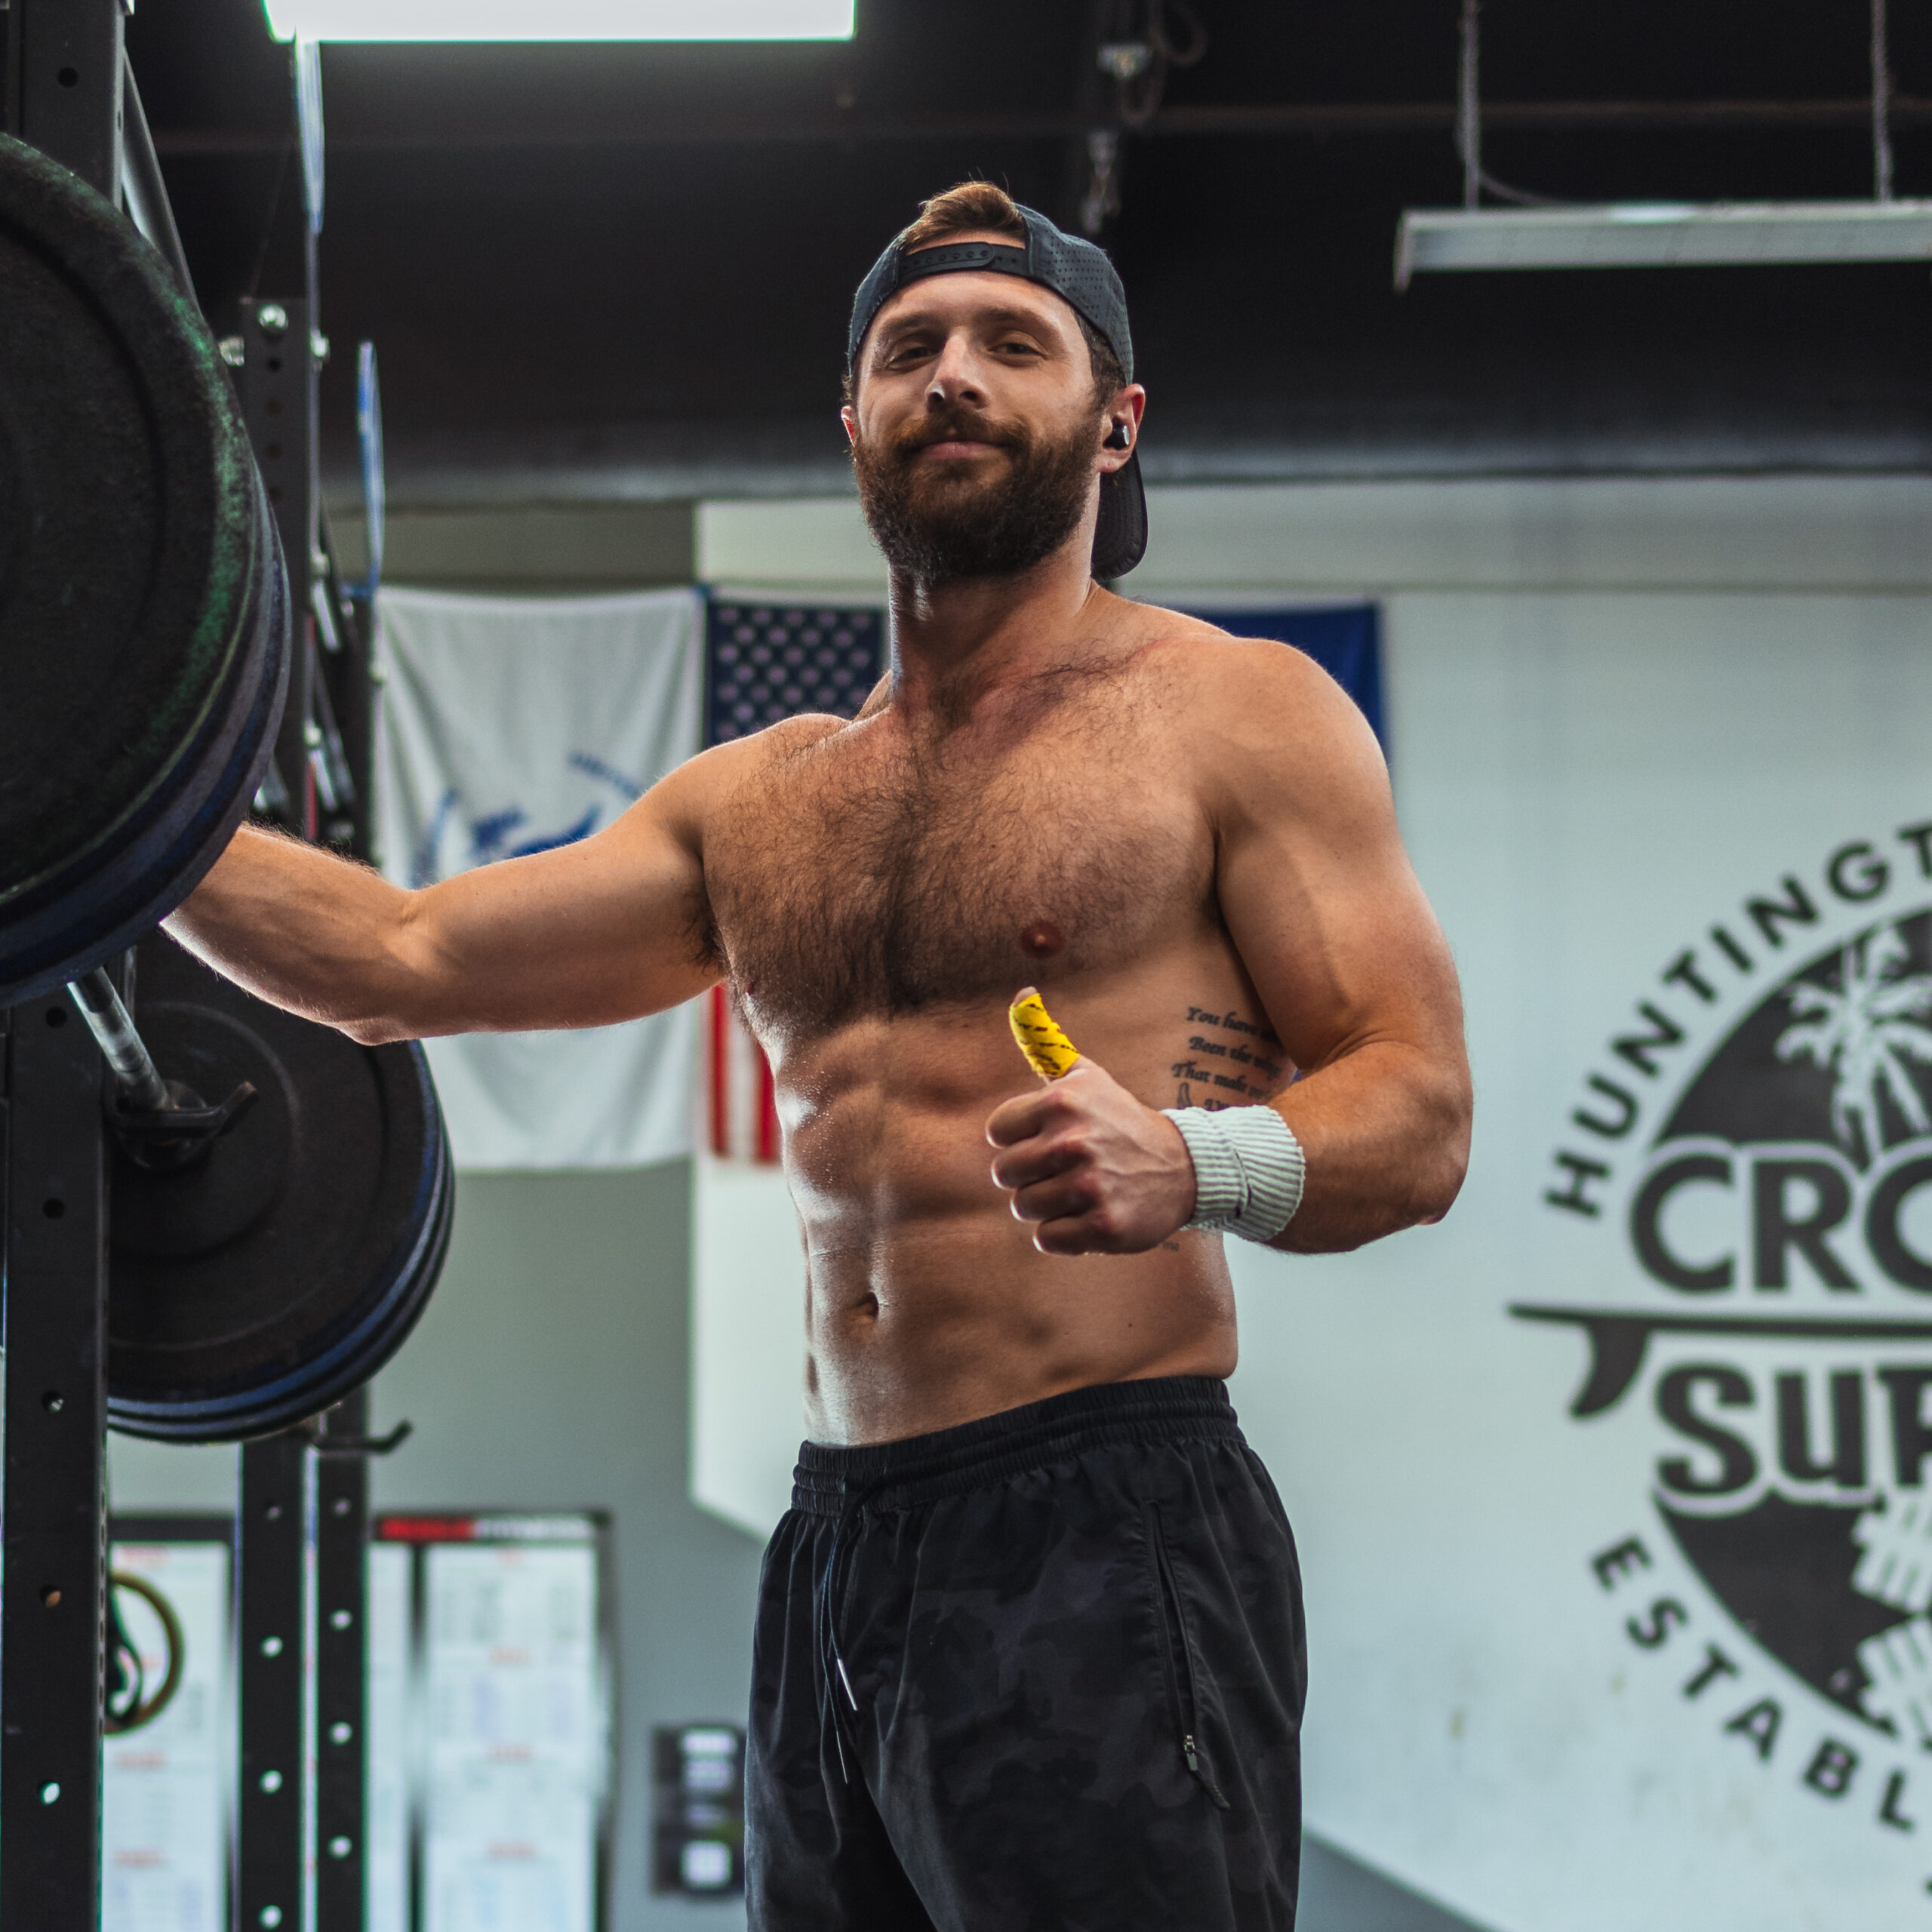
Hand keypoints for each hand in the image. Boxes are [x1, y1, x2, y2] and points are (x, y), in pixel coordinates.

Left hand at [985, 1059, 1197, 1254]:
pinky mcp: (1103, 1226)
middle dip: (1029, 1175)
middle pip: (1004, 1174)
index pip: (996, 1132)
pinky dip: (1064, 1234)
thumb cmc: (1119, 1120)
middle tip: (1063, 1169)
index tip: (1047, 1138)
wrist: (1183, 1168)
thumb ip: (1045, 1041)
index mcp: (1062, 1102)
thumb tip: (1022, 993)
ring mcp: (1089, 1186)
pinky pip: (1047, 1239)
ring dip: (1046, 1205)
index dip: (1019, 1139)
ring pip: (1023, 1208)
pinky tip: (1088, 1215)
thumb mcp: (1085, 1076)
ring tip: (1078, 1191)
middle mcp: (1073, 1142)